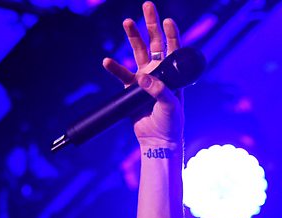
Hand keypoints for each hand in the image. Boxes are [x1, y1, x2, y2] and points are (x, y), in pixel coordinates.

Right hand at [101, 2, 182, 144]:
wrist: (157, 140)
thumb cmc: (171, 123)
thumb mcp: (170, 106)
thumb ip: (159, 91)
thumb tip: (143, 76)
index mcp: (174, 74)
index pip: (174, 49)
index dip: (171, 34)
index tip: (168, 21)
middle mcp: (160, 72)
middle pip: (155, 43)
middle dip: (151, 25)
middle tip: (148, 6)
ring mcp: (146, 79)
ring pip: (138, 53)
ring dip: (134, 37)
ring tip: (128, 21)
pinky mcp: (132, 89)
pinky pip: (122, 75)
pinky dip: (115, 68)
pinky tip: (107, 61)